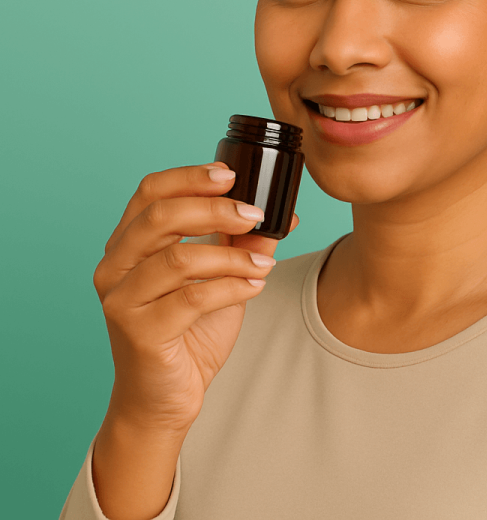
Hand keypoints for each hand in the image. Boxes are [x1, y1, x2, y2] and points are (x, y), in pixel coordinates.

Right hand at [92, 161, 298, 435]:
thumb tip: (283, 216)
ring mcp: (121, 300)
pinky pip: (191, 299)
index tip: (230, 175)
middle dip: (215, 209)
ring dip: (232, 257)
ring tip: (264, 264)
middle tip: (254, 215)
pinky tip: (254, 287)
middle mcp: (115, 267)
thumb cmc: (188, 333)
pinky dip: (231, 287)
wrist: (165, 399)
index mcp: (128, 244)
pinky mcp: (138, 332)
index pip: (150, 191)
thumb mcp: (220, 278)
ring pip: (178, 258)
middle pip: (160, 217)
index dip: (190, 176)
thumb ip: (243, 245)